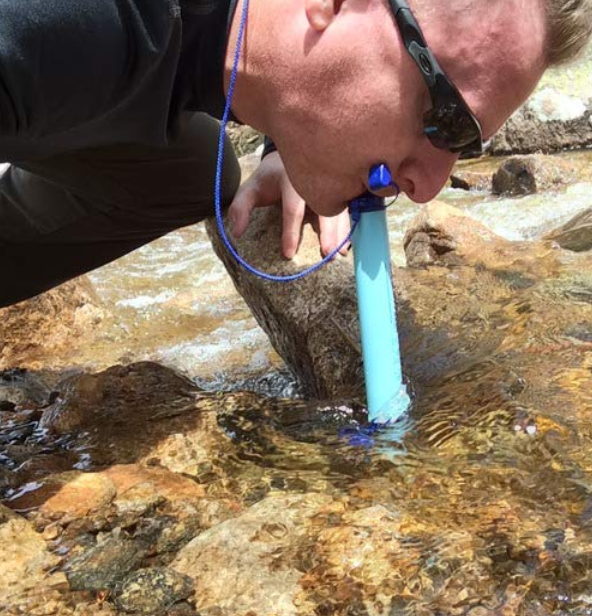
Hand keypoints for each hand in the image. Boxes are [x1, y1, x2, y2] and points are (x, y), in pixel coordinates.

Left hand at [228, 151, 350, 258]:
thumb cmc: (270, 178)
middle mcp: (314, 180)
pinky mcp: (338, 190)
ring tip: (340, 253)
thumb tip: (236, 232)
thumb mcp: (251, 189)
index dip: (290, 232)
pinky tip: (347, 244)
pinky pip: (345, 209)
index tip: (288, 253)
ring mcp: (329, 184)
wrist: (289, 156)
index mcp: (291, 178)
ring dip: (340, 232)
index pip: (292, 208)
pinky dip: (347, 227)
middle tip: (327, 252)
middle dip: (327, 231)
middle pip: (324, 208)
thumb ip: (240, 207)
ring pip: (339, 209)